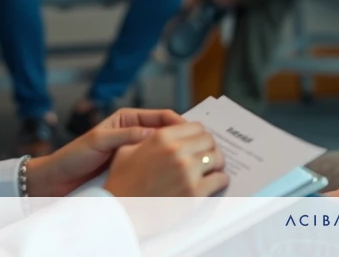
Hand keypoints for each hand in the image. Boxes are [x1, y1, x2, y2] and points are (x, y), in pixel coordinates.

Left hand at [26, 108, 183, 197]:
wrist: (57, 179)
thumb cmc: (73, 157)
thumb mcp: (99, 142)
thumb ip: (124, 135)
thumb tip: (152, 134)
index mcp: (127, 119)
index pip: (161, 116)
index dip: (179, 122)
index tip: (193, 131)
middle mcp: (133, 132)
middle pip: (165, 131)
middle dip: (182, 137)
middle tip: (199, 145)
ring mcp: (134, 149)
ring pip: (162, 148)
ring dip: (175, 152)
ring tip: (191, 159)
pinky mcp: (132, 166)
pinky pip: (154, 163)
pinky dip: (165, 166)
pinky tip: (173, 172)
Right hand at [102, 121, 228, 196]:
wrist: (118, 212)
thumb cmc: (121, 182)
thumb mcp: (128, 149)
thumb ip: (149, 137)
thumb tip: (167, 131)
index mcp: (162, 137)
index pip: (197, 127)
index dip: (199, 135)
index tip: (199, 143)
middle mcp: (177, 151)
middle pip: (209, 141)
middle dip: (209, 148)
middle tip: (207, 157)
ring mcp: (187, 172)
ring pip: (217, 158)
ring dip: (216, 164)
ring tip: (211, 170)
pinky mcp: (194, 193)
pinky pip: (220, 179)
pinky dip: (220, 180)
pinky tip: (214, 183)